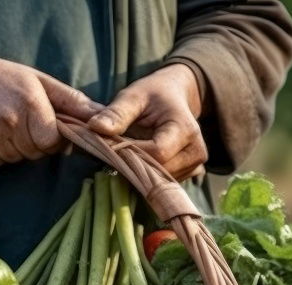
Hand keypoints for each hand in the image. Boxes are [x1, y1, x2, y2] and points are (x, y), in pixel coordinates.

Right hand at [0, 42, 102, 165]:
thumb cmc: (7, 78)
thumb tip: (103, 115)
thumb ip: (73, 101)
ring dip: (17, 149)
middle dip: (35, 144)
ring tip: (9, 126)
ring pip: (16, 159)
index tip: (47, 127)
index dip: (53, 140)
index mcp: (30, 102)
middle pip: (34, 153)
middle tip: (26, 124)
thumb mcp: (41, 81)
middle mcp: (9, 119)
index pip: (51, 142)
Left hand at [88, 64, 206, 180]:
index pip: (157, 153)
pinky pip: (161, 183)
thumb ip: (116, 113)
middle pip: (158, 171)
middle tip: (111, 153)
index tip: (108, 146)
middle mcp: (195, 151)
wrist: (174, 96)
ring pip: (158, 181)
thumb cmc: (153, 95)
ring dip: (137, 172)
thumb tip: (95, 127)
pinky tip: (137, 161)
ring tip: (125, 154)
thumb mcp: (133, 96)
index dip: (130, 153)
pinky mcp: (188, 174)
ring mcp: (194, 166)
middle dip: (131, 164)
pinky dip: (145, 175)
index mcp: (185, 128)